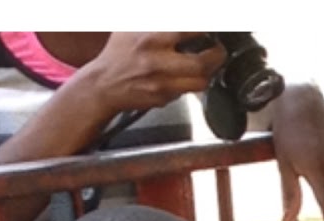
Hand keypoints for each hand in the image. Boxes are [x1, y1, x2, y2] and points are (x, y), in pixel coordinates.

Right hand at [80, 33, 225, 114]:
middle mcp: (158, 62)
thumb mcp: (132, 26)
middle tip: (219, 50)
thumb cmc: (119, 52)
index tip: (211, 28)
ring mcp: (162, 83)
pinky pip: (186, 92)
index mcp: (151, 38)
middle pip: (201, 63)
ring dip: (208, 73)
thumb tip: (184, 17)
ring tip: (208, 64)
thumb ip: (157, 21)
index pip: (187, 30)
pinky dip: (190, 83)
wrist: (105, 83)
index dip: (204, 29)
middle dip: (216, 56)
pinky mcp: (164, 99)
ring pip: (199, 82)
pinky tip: (187, 76)